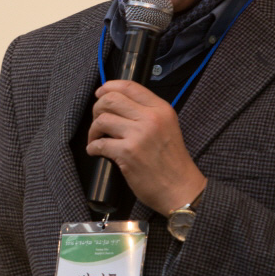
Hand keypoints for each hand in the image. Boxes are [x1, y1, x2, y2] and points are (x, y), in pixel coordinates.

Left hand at [86, 79, 206, 215]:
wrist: (181, 189)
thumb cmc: (172, 162)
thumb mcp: (167, 127)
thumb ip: (147, 113)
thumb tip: (118, 104)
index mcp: (161, 109)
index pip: (130, 86)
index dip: (109, 87)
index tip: (100, 93)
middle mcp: (151, 118)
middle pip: (111, 99)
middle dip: (98, 108)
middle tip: (98, 120)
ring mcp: (138, 135)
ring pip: (102, 119)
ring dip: (93, 130)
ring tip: (96, 138)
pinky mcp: (127, 153)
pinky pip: (99, 143)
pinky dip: (92, 147)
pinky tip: (95, 151)